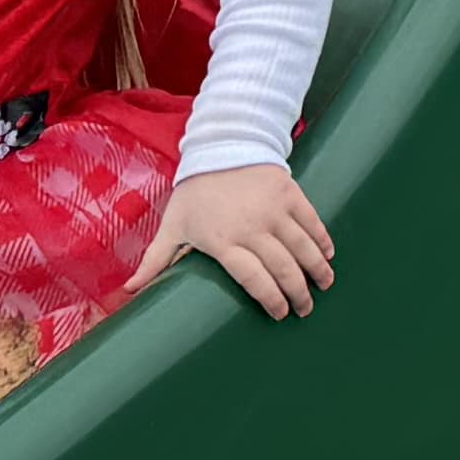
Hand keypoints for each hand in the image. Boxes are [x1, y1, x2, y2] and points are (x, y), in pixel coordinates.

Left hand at [127, 160, 335, 317]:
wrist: (220, 144)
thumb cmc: (195, 192)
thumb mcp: (172, 225)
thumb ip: (155, 261)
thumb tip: (130, 291)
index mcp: (223, 241)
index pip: (254, 279)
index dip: (271, 300)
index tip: (280, 314)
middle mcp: (252, 228)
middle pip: (283, 268)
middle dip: (298, 293)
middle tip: (305, 309)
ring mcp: (274, 210)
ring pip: (302, 247)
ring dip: (317, 270)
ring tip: (324, 285)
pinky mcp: (289, 192)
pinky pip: (312, 221)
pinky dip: (322, 240)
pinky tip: (328, 255)